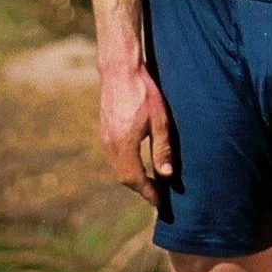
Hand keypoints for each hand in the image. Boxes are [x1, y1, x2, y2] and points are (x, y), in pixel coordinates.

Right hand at [98, 52, 172, 207]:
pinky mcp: (104, 130)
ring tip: (151, 182)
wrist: (119, 69)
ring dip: (133, 178)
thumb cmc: (143, 91)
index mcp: (125, 144)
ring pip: (117, 167)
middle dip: (141, 189)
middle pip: (124, 177)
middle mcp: (111, 144)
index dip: (148, 193)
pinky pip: (114, 156)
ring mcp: (105, 137)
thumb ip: (162, 149)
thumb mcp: (160, 119)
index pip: (135, 179)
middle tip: (157, 195)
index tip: (160, 202)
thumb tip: (167, 176)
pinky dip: (126, 166)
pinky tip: (139, 162)